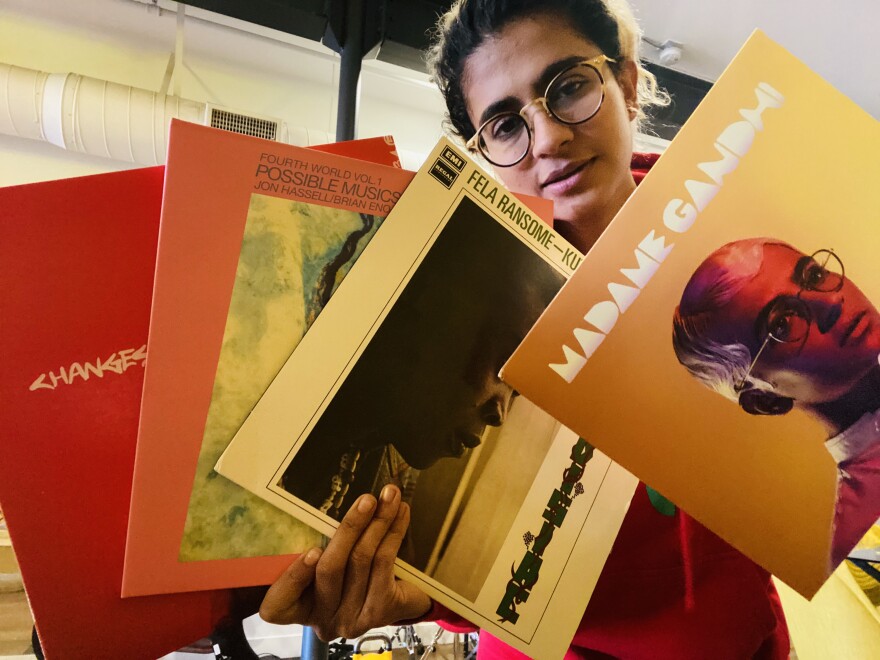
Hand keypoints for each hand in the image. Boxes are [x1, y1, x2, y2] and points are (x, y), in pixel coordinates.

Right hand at [259, 484, 432, 640]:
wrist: (399, 602)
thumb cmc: (354, 577)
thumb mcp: (328, 565)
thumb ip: (319, 547)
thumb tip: (323, 504)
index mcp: (298, 609)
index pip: (277, 606)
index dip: (292, 579)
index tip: (312, 550)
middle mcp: (323, 620)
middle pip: (329, 570)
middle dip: (350, 528)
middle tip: (367, 499)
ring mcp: (352, 619)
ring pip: (362, 561)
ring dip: (379, 522)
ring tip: (390, 497)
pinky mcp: (380, 612)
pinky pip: (384, 564)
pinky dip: (394, 534)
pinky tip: (400, 514)